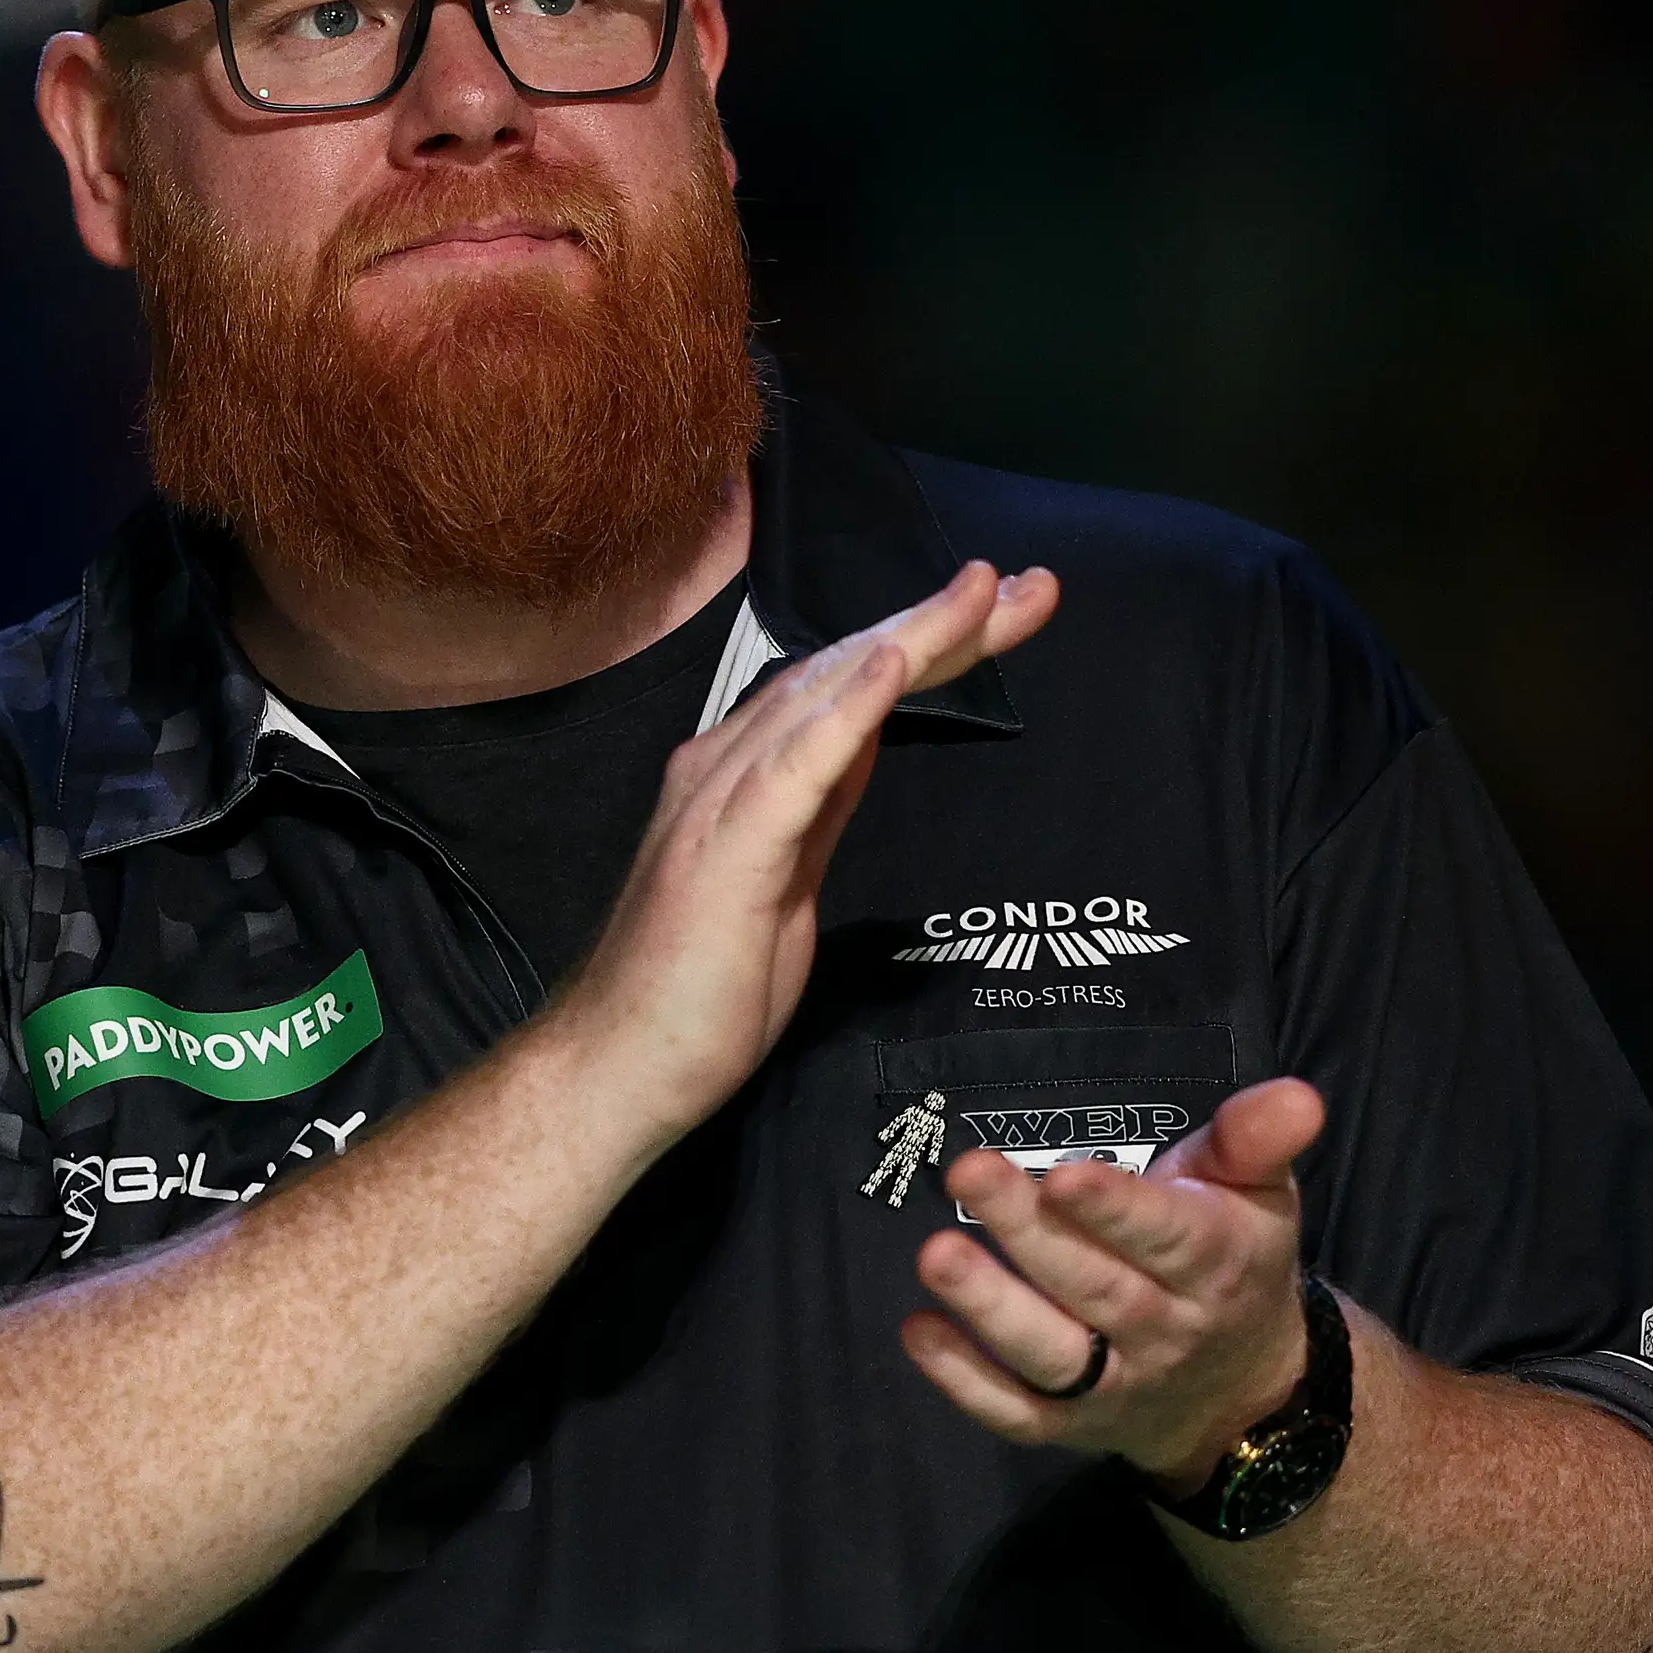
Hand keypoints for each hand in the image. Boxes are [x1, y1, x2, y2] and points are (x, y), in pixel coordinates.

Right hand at [546, 561, 1057, 1154]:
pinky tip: (895, 663)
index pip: (850, 686)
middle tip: (1035, 584)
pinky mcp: (726, 853)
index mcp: (748, 776)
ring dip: (911, 638)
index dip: (930, 641)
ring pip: (828, 696)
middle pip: (850, 671)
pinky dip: (849, 710)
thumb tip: (868, 738)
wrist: (617, 1067)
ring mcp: (721, 804)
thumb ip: (821, 803)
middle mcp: (727, 768)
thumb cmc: (697, 994)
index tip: (1006, 608)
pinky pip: (795, 767)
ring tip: (983, 593)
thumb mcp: (788, 880)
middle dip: (945, 624)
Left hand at [899, 1076, 1326, 1490]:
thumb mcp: (1260, 1191)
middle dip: (1030, 1234)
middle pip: (1096, 1288)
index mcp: (1216, 1263)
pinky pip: (1018, 1415)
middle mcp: (1167, 1330)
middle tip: (968, 1172)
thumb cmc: (1233, 1257)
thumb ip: (1259, 1139)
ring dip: (991, 1308)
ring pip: (1054, 1355)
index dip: (1116, 1212)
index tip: (1063, 1174)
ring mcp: (1116, 1384)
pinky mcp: (1071, 1424)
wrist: (1244, 1389)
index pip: (1168, 1238)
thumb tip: (1297, 1095)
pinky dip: (966, 1383)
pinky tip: (918, 1331)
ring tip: (935, 1254)